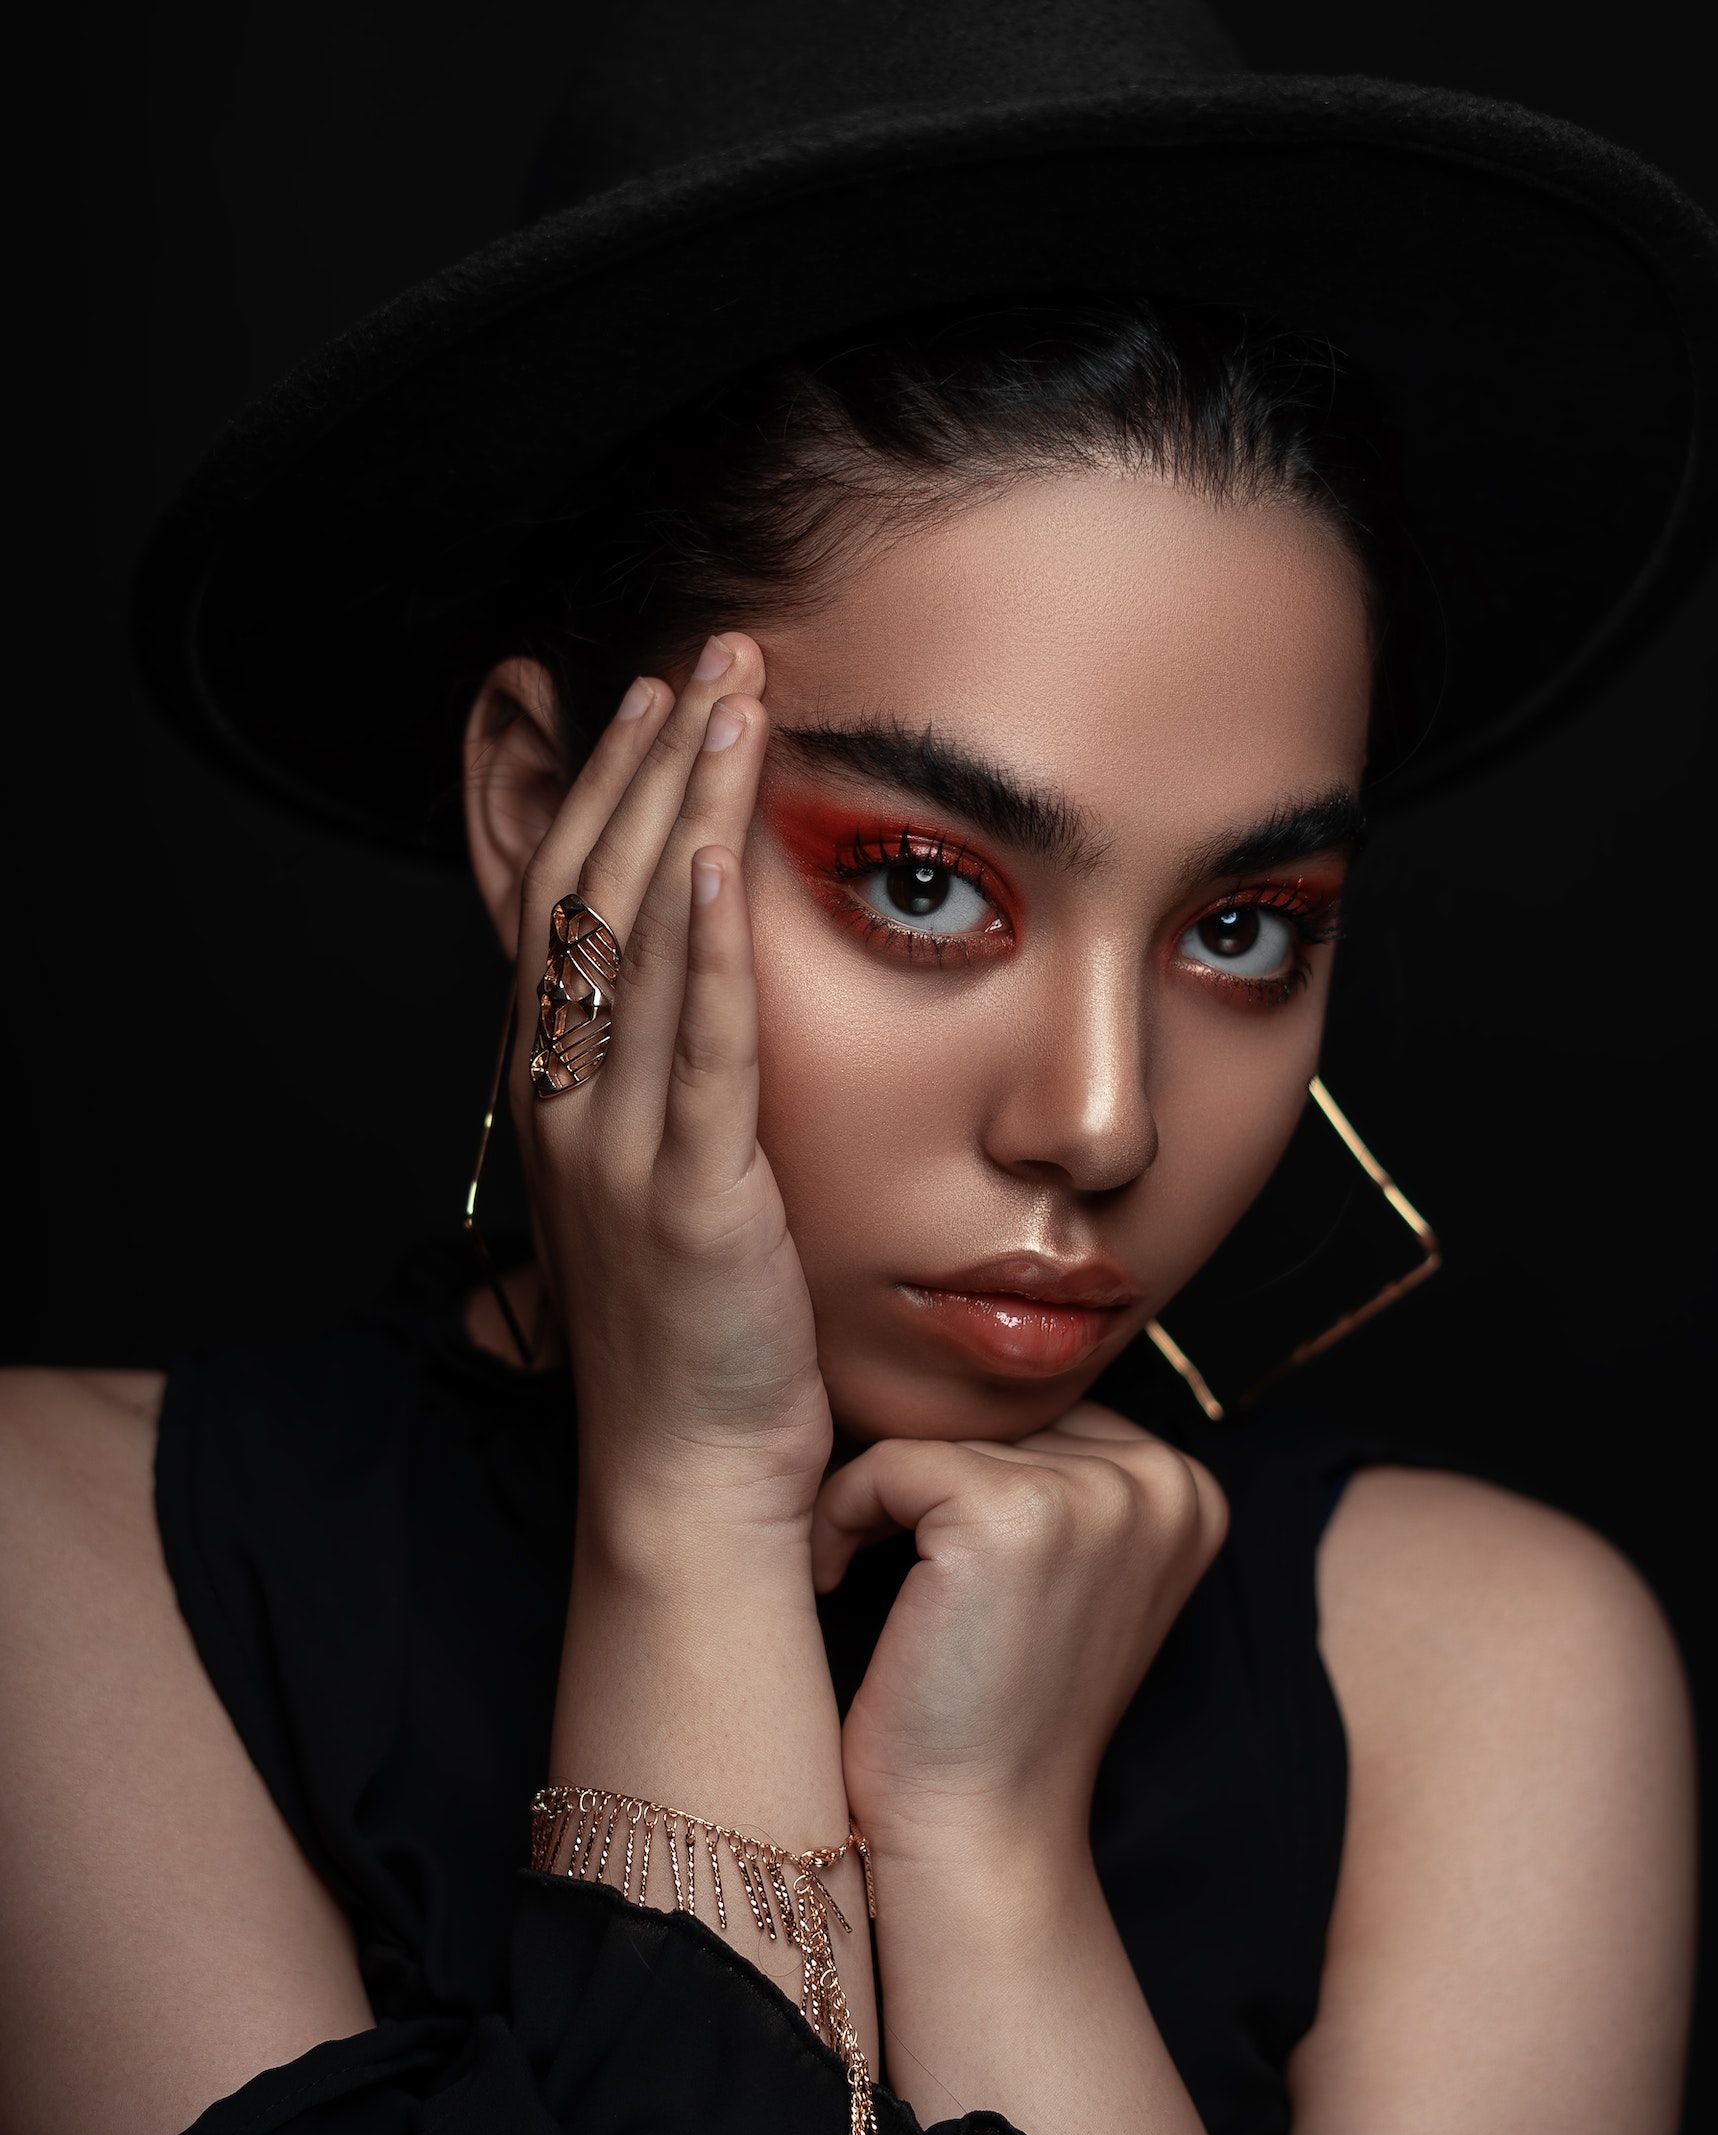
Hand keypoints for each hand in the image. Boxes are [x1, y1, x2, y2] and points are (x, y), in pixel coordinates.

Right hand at [508, 634, 832, 1555]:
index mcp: (562, 1100)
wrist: (688, 1481)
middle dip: (653, 763)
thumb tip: (712, 1015)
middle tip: (712, 650)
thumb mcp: (667, 1196)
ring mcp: (617, 1151)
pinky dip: (700, 950)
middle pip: (593, 893)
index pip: (569, 908)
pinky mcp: (690, 1200)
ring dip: (684, 809)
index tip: (663, 697)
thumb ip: (673, 1097)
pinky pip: (692, 1052)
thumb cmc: (701, 1345)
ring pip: (637, 945)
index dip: (609, 792)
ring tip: (734, 696)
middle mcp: (568, 1108)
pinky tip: (717, 856)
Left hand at [809, 1399, 1230, 1865]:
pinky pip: (887, 1461)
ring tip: (865, 1580)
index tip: (931, 1558)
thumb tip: (957, 1370)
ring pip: (934, 1434)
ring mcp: (1098, 1493)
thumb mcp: (1063, 1577)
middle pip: (990, 1416)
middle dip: (921, 1484)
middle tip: (887, 1572)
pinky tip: (838, 1582)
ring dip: (875, 1499)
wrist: (980, 1832)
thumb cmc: (996, 1711)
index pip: (1040, 1415)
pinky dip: (841, 1515)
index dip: (965, 1474)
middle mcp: (1163, 1479)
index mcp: (1189, 1490)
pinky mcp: (1015, 1510)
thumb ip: (1054, 1475)